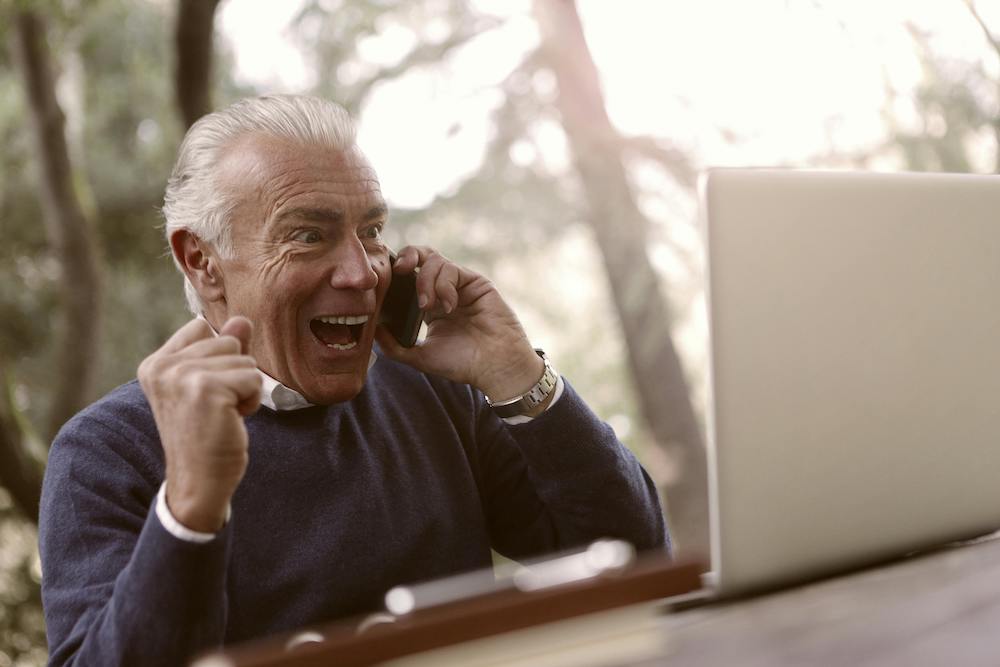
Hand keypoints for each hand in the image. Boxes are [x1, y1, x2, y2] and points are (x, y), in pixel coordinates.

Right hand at [137, 317, 261, 531]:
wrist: (198, 481)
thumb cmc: (206, 434)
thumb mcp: (210, 386)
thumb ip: (223, 351)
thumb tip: (242, 320)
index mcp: (156, 364)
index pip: (202, 328)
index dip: (219, 357)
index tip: (206, 391)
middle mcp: (163, 367)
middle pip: (227, 341)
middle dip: (234, 373)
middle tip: (216, 408)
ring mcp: (183, 376)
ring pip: (244, 359)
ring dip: (245, 388)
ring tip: (223, 415)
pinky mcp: (207, 389)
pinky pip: (253, 377)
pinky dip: (252, 400)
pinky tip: (232, 421)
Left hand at [375, 246, 544, 401]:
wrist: (494, 367)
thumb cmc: (462, 363)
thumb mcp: (421, 357)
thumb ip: (395, 347)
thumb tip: (372, 331)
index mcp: (430, 306)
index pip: (409, 277)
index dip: (396, 273)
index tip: (384, 281)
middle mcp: (444, 290)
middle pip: (422, 257)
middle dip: (408, 256)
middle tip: (400, 270)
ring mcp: (460, 284)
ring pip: (435, 260)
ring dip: (426, 280)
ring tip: (428, 305)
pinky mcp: (475, 282)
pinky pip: (452, 269)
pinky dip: (444, 285)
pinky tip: (448, 306)